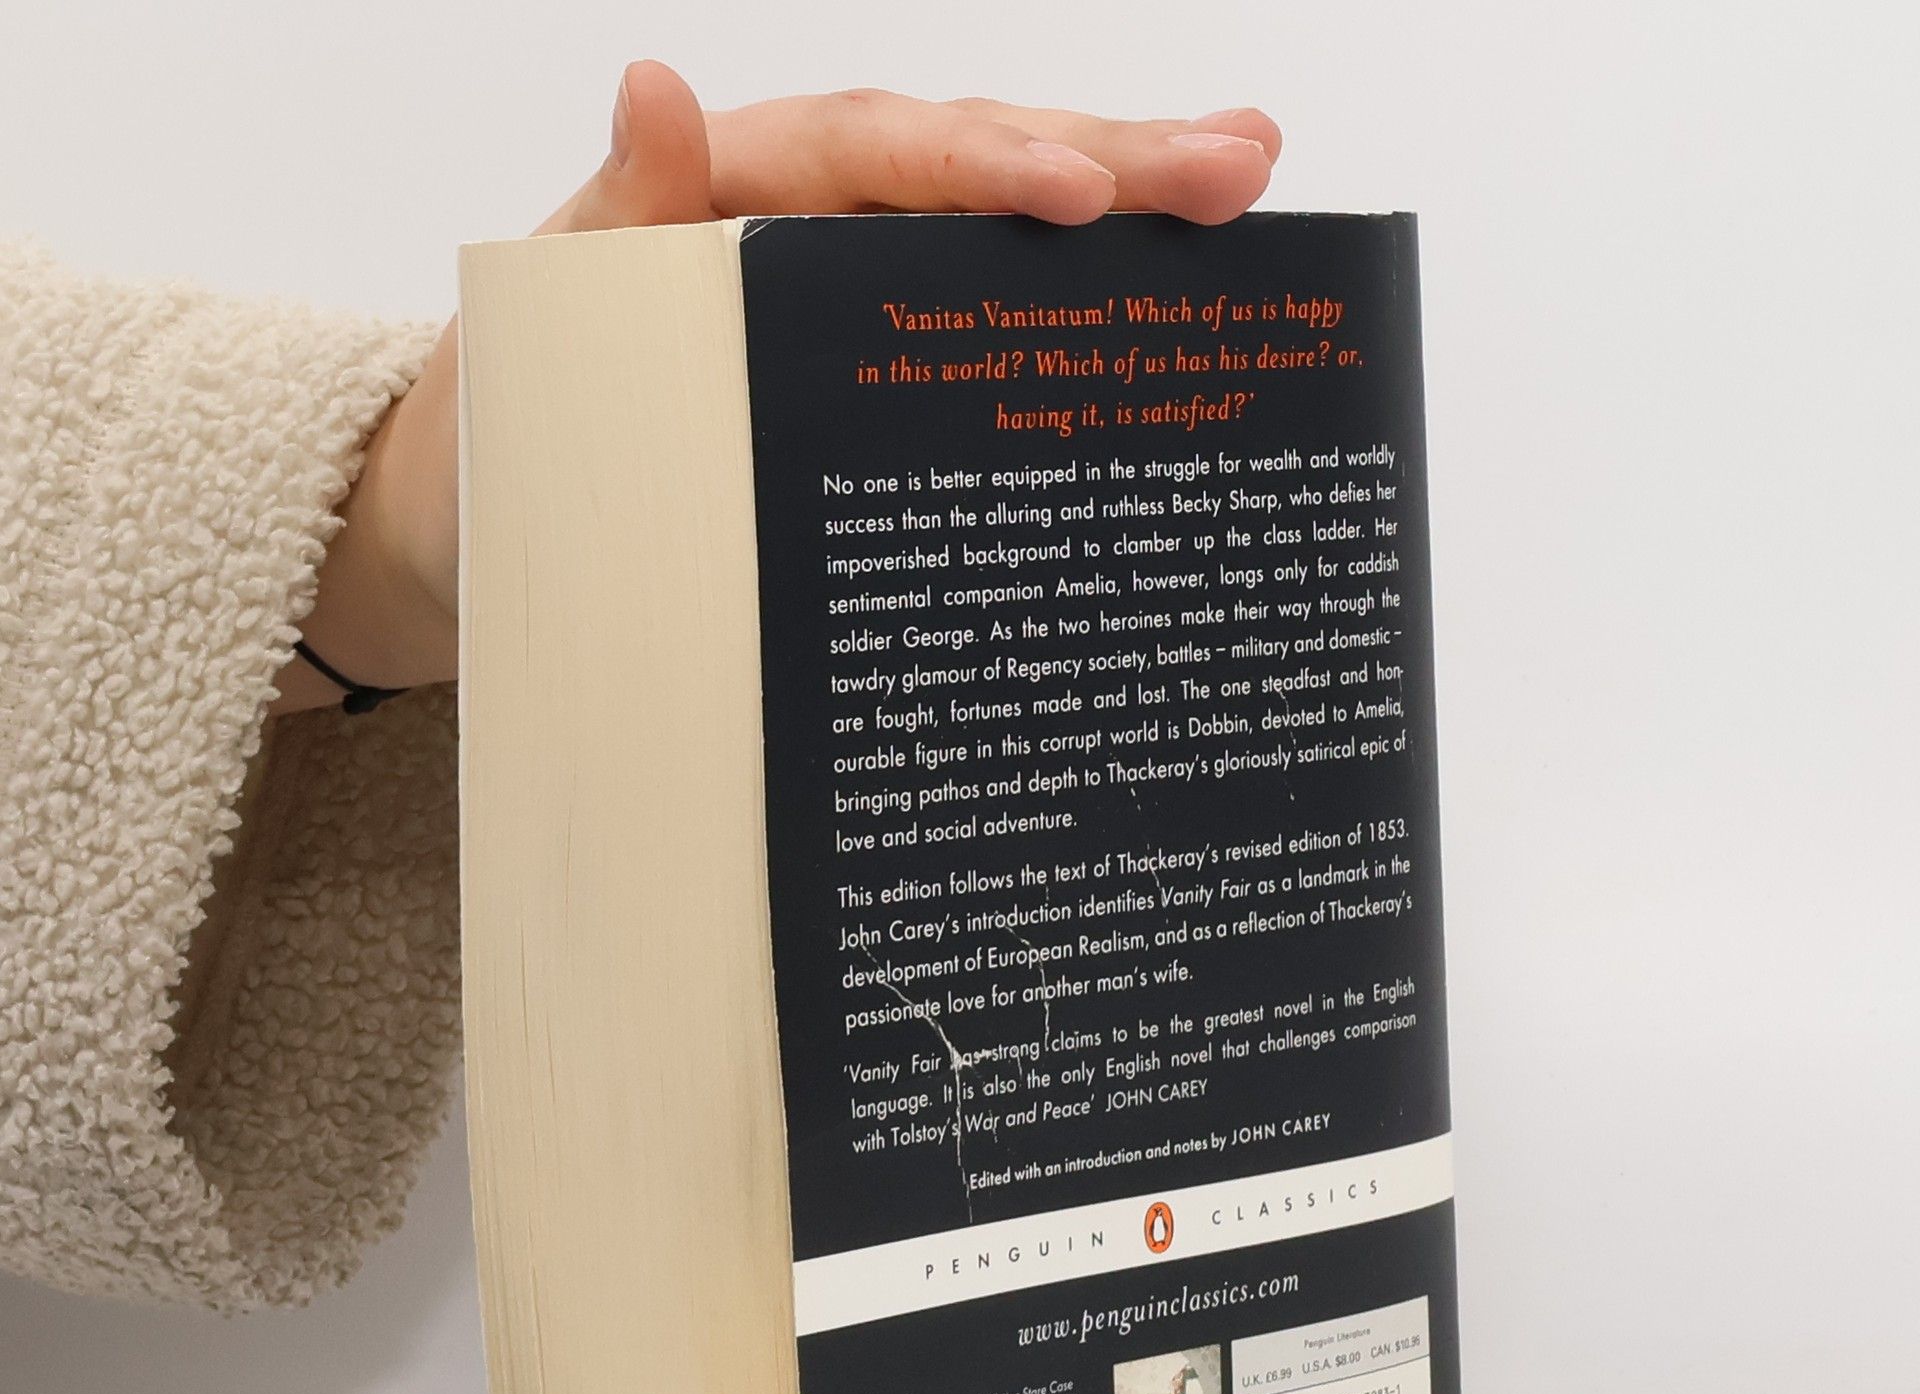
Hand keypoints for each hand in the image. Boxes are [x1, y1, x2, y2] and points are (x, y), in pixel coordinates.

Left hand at [282, 63, 1278, 711]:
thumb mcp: (560, 304)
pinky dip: (1081, 297)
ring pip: (1007, 223)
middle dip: (1112, 162)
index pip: (881, 151)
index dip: (984, 167)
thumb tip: (655, 91)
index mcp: (748, 180)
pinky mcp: (887, 346)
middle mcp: (824, 208)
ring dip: (1129, 204)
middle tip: (1241, 168)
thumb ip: (619, 212)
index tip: (1080, 196)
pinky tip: (1171, 294)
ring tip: (1247, 186)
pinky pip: (990, 308)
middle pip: (979, 160)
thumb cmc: (538, 389)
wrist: (513, 485)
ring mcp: (865, 274)